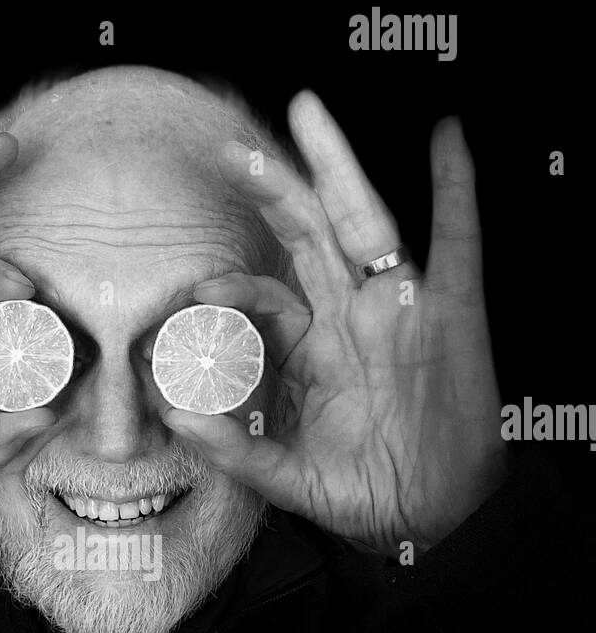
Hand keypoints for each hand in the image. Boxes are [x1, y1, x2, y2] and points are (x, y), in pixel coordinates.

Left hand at [163, 92, 506, 555]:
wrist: (435, 521)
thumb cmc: (365, 495)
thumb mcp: (288, 478)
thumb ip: (233, 451)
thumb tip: (174, 416)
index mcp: (313, 351)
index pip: (265, 297)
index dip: (230, 288)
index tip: (193, 294)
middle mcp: (353, 318)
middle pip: (309, 235)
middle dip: (273, 188)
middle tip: (230, 145)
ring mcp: (401, 310)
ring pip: (365, 222)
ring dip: (338, 166)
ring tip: (306, 111)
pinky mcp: (451, 314)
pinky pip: (457, 241)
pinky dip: (457, 188)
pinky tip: (447, 139)